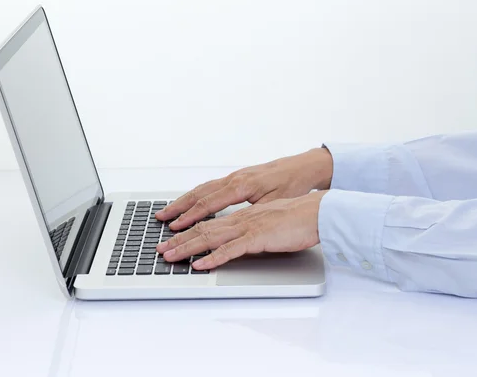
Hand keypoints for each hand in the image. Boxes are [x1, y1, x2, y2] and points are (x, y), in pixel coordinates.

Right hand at [156, 148, 331, 229]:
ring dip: (184, 201)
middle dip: (178, 208)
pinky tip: (191, 202)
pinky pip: (211, 186)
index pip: (208, 204)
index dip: (190, 218)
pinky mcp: (238, 178)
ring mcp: (234, 177)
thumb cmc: (292, 184)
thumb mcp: (276, 203)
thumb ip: (253, 215)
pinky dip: (196, 195)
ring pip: (202, 189)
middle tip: (161, 219)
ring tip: (168, 212)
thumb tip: (237, 227)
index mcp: (241, 186)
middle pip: (199, 194)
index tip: (176, 227)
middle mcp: (234, 179)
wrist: (303, 166)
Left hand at [156, 191, 327, 269]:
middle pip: (202, 227)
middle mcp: (240, 217)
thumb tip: (238, 240)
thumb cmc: (297, 218)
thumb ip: (251, 229)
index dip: (186, 227)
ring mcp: (247, 226)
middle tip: (159, 249)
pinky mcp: (258, 237)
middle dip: (177, 239)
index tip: (170, 235)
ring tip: (170, 256)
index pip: (208, 219)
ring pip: (210, 236)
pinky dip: (213, 258)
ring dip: (187, 247)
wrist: (317, 212)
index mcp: (241, 213)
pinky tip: (200, 265)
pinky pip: (231, 249)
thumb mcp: (267, 222)